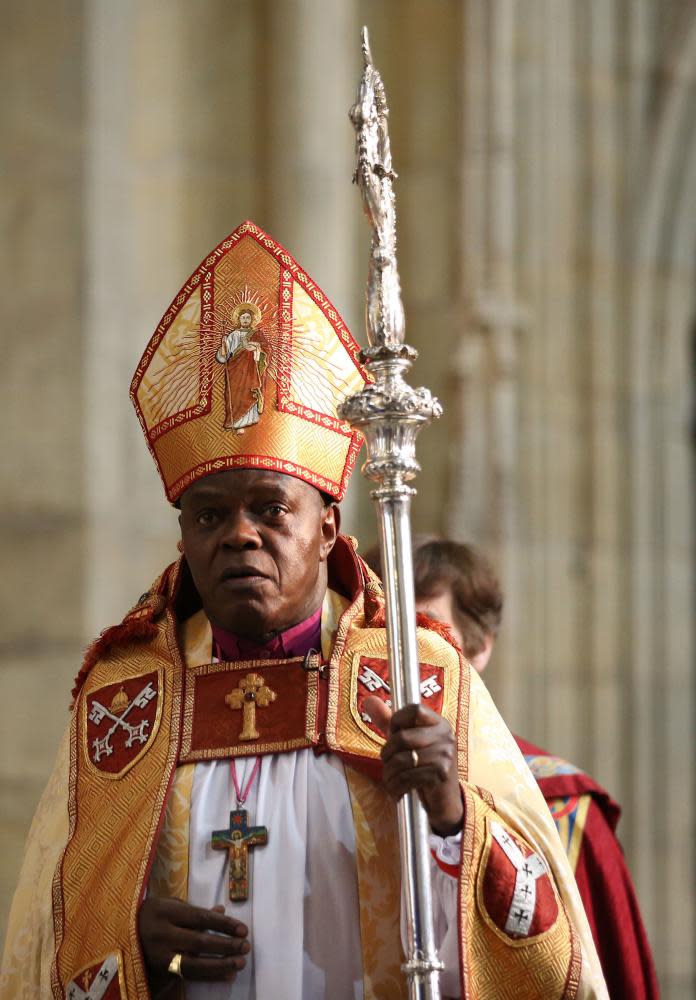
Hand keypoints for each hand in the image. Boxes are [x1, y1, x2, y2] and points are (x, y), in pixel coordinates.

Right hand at [138, 897, 249, 990]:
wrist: (123, 935)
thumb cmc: (151, 916)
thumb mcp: (169, 906)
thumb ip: (194, 911)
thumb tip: (222, 911)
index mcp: (165, 912)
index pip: (200, 918)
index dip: (223, 925)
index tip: (243, 929)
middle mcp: (161, 935)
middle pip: (199, 942)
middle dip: (226, 946)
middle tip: (246, 947)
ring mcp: (160, 956)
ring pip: (194, 964)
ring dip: (220, 965)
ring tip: (240, 963)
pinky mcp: (160, 972)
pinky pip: (188, 976)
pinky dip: (209, 977)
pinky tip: (227, 976)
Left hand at [365, 697, 463, 836]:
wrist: (444, 798)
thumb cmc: (423, 764)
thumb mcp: (407, 740)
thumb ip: (389, 721)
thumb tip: (369, 700)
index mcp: (439, 723)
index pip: (415, 709)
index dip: (397, 720)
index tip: (393, 734)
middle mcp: (445, 735)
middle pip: (403, 737)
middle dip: (387, 753)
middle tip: (386, 763)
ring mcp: (445, 755)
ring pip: (403, 760)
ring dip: (389, 773)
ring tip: (389, 779)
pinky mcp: (441, 774)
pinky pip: (408, 777)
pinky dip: (396, 786)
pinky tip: (396, 790)